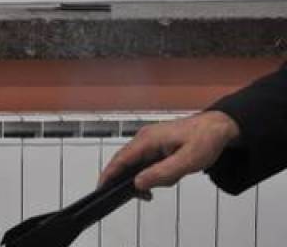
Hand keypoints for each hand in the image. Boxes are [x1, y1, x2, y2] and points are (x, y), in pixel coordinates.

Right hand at [100, 111, 240, 194]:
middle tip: (147, 195)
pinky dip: (156, 172)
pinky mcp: (157, 145)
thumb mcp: (187, 161)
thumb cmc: (205, 140)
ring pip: (139, 165)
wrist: (220, 127)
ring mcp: (150, 141)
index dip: (109, 174)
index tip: (101, 188)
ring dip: (151, 176)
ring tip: (173, 178)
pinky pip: (149, 162)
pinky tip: (172, 175)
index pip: (120, 159)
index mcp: (147, 139)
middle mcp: (144, 138)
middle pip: (127, 163)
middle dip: (134, 180)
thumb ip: (161, 173)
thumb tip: (137, 183)